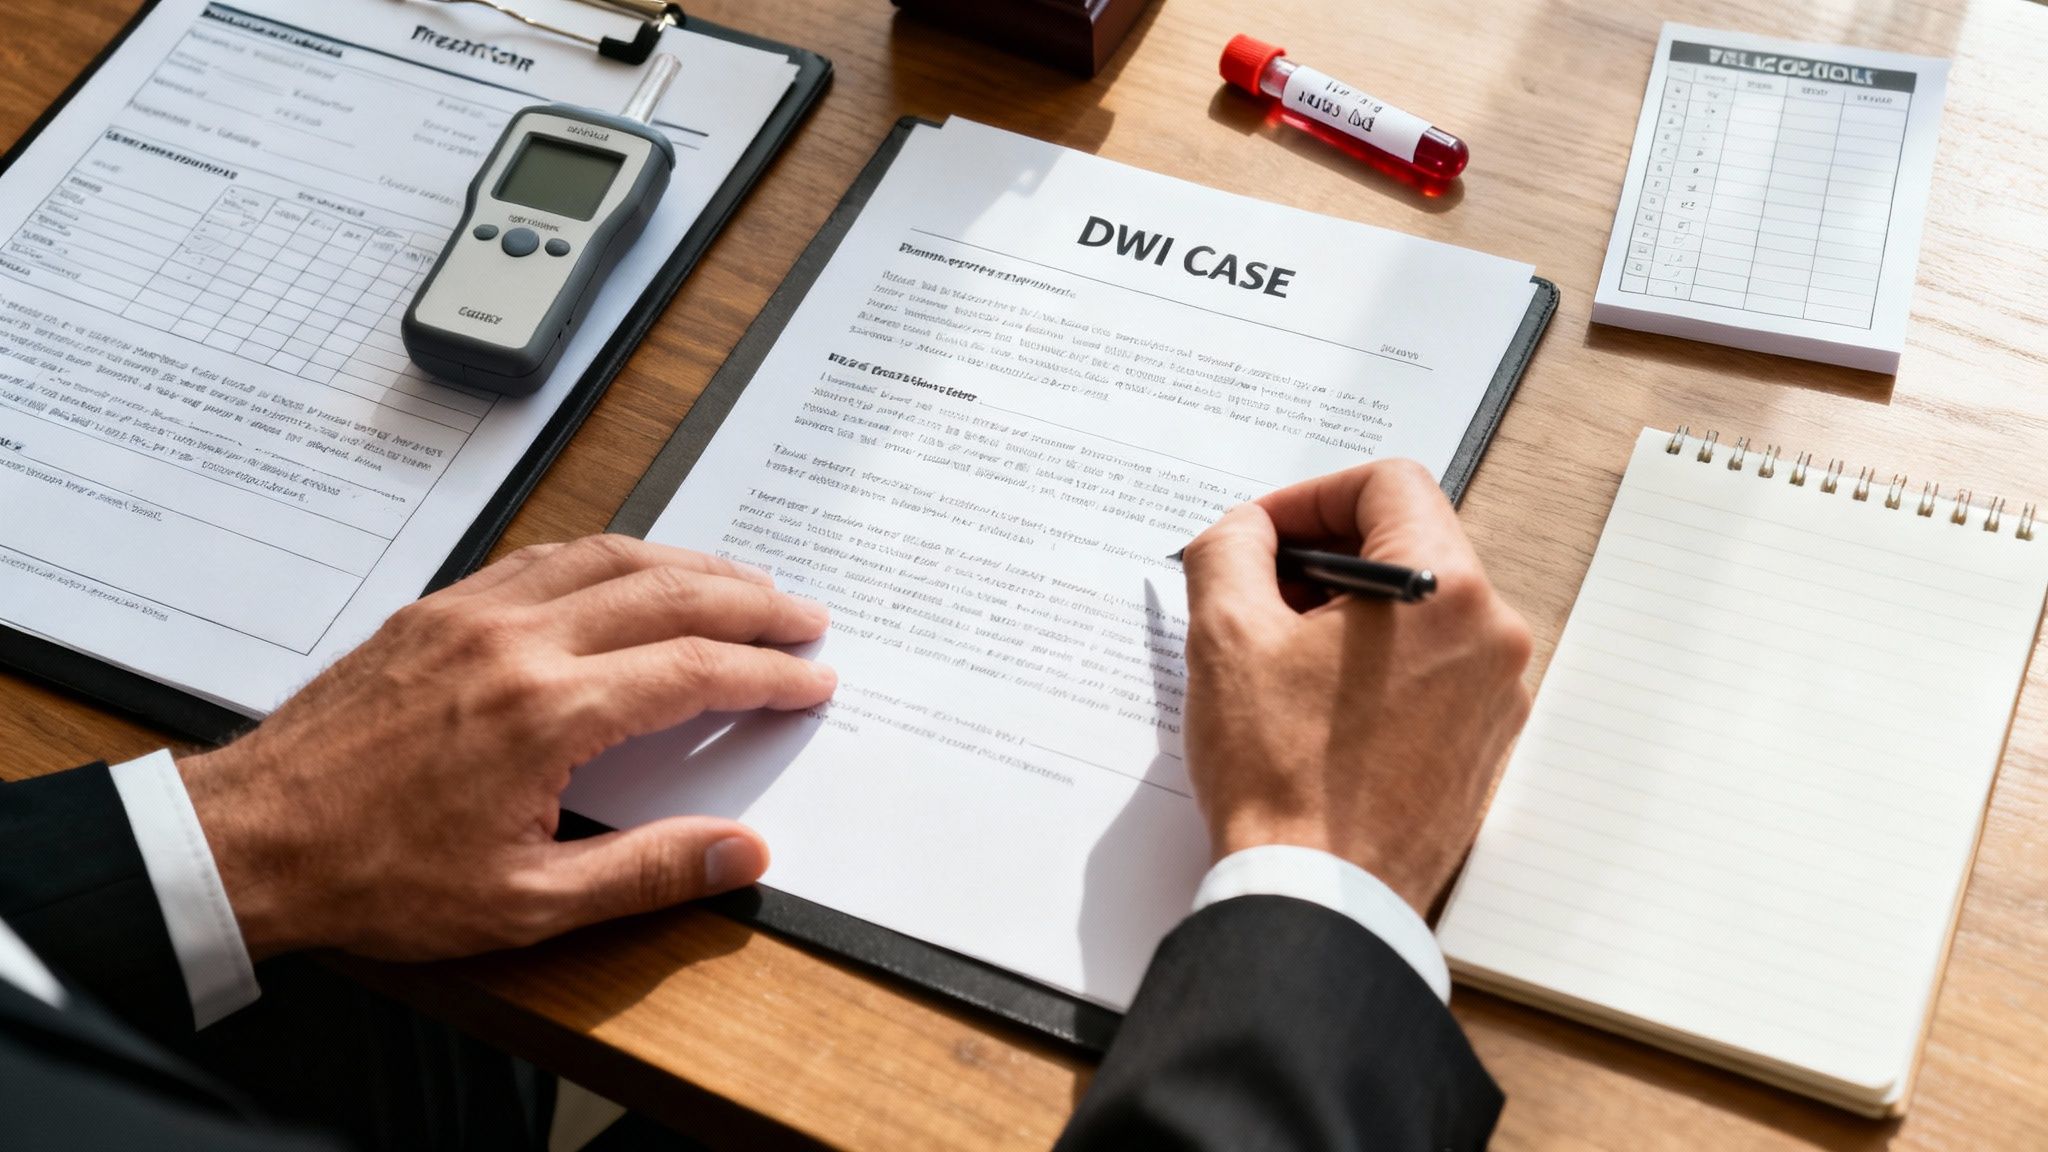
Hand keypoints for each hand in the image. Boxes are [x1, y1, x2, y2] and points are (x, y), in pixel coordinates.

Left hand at [176, 536, 835, 961]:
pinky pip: (547, 556)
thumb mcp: (525, 904)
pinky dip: (612, 555)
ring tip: (744, 580)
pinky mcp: (438, 608)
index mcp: (547, 712)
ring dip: (690, 562)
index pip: (692, 669)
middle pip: (667, 592)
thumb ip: (647, 872)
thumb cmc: (377, 876)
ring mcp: (473, 614)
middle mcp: (516, 642)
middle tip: (805, 617)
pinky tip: (634, 570)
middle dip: (752, 601)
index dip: (765, 672)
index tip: (810, 678)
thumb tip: (743, 853)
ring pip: (609, 556)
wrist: (254, 840)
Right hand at [1179, 460, 1532, 915]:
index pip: (1388, 484)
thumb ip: (1230, 549)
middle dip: (1322, 559)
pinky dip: (1374, 667)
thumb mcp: (1225, 636)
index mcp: (1445, 592)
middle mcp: (1492, 636)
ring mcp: (1497, 697)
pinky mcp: (1484, 748)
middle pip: (1408, 544)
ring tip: (1278, 661)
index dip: (1310, 497)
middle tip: (1256, 597)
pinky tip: (1313, 707)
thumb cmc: (1281, 779)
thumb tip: (1246, 531)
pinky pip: (1431, 672)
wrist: (1320, 902)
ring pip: (1419, 612)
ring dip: (1346, 615)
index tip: (1262, 538)